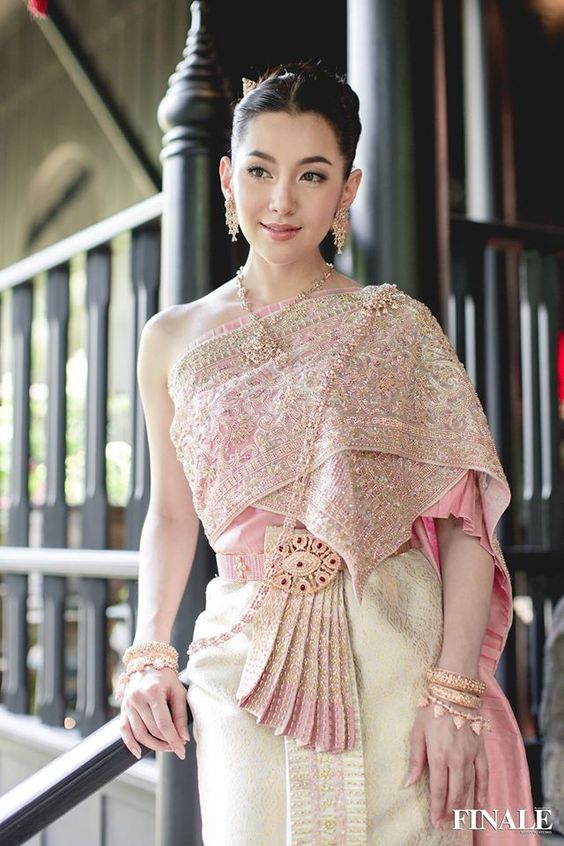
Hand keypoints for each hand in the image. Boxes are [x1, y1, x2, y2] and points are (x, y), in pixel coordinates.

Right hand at [119, 667, 189, 760]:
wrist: (148, 663)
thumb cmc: (166, 678)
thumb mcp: (178, 691)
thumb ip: (181, 714)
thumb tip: (183, 738)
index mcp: (153, 691)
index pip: (163, 723)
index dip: (173, 739)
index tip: (182, 751)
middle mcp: (137, 698)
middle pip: (151, 730)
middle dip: (166, 742)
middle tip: (177, 746)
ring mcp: (127, 703)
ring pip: (139, 734)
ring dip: (153, 745)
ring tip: (166, 747)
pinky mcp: (123, 708)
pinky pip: (124, 730)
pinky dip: (130, 743)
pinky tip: (138, 752)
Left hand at [403, 702, 488, 829]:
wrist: (455, 692)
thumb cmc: (432, 710)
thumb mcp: (417, 732)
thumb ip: (415, 760)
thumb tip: (407, 783)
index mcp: (438, 755)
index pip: (439, 789)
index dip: (437, 808)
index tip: (435, 821)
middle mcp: (456, 759)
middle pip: (454, 792)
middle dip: (449, 811)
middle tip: (445, 824)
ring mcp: (471, 755)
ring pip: (469, 787)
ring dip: (463, 804)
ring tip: (458, 819)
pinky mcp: (481, 750)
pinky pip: (484, 775)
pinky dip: (483, 790)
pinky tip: (480, 803)